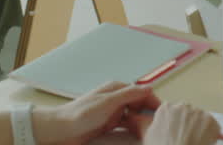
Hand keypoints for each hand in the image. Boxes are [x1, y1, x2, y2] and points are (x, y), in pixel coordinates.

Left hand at [33, 81, 162, 144]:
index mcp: (117, 89)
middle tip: (157, 125)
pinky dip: (134, 129)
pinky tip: (138, 135)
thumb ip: (129, 94)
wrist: (60, 130)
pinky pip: (126, 126)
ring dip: (142, 122)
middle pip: (140, 104)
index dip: (154, 102)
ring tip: (150, 131)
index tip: (162, 114)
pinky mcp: (108, 124)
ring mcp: (112, 112)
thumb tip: (149, 87)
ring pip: (134, 116)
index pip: (142, 92)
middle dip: (149, 112)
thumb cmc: (80, 114)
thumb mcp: (108, 102)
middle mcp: (116, 99)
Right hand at [143, 101, 220, 144]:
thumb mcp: (147, 135)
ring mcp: (198, 112)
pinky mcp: (211, 121)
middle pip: (186, 113)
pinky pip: (211, 126)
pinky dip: (209, 134)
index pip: (171, 111)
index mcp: (165, 108)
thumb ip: (142, 122)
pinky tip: (202, 142)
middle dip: (186, 124)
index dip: (173, 124)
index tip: (173, 132)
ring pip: (199, 119)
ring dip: (197, 128)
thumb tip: (134, 117)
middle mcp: (182, 106)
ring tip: (192, 142)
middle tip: (183, 139)